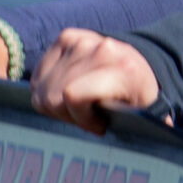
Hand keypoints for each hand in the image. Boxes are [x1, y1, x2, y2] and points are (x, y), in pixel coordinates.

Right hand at [30, 29, 161, 134]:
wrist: (140, 62)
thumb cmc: (139, 97)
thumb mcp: (143, 118)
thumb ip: (131, 130)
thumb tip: (125, 145)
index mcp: (124, 70)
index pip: (71, 96)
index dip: (81, 119)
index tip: (100, 125)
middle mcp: (101, 50)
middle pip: (53, 97)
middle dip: (69, 115)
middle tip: (90, 116)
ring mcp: (81, 40)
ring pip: (42, 88)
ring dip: (56, 103)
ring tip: (81, 104)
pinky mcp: (66, 37)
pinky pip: (39, 75)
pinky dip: (48, 88)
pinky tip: (68, 89)